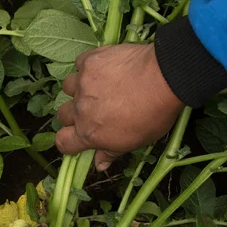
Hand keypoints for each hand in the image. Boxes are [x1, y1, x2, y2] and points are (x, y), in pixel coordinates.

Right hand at [55, 43, 184, 170]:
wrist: (163, 79)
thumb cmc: (153, 115)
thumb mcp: (135, 142)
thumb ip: (112, 152)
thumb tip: (99, 164)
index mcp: (89, 133)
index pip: (63, 142)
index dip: (67, 142)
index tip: (77, 138)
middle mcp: (80, 109)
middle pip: (62, 114)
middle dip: (73, 115)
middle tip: (92, 111)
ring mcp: (82, 83)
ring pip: (67, 88)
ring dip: (78, 89)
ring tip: (96, 87)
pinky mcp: (90, 61)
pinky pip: (79, 64)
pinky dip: (86, 67)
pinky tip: (101, 69)